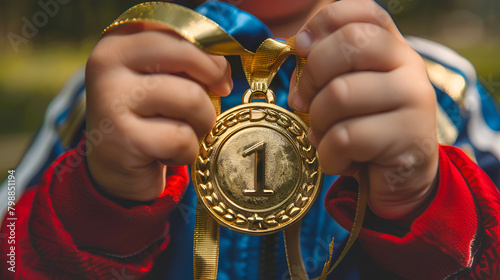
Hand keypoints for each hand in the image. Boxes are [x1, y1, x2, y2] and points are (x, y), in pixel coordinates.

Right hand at [85, 23, 231, 200]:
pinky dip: (185, 152)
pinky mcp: (122, 138)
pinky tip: (166, 155)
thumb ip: (185, 64)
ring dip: (201, 124)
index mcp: (119, 41)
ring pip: (191, 98)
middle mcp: (107, 63)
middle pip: (187, 56)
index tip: (218, 78)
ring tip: (183, 134)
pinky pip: (181, 138)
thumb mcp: (160, 81)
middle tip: (207, 108)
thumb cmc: (147, 119)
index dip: (209, 55)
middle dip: (209, 86)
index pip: (178, 31)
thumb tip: (222, 72)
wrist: (113, 168)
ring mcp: (111, 100)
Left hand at [290, 0, 438, 219]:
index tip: (302, 46)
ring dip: (318, 123)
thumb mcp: (344, 93)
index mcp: (391, 48)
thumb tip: (291, 54)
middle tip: (304, 102)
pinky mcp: (409, 135)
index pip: (363, 11)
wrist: (401, 177)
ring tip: (326, 138)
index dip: (324, 21)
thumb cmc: (364, 130)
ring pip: (340, 94)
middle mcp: (408, 64)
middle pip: (349, 45)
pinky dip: (328, 155)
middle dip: (312, 76)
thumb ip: (323, 69)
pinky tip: (340, 161)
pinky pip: (345, 138)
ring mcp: (414, 97)